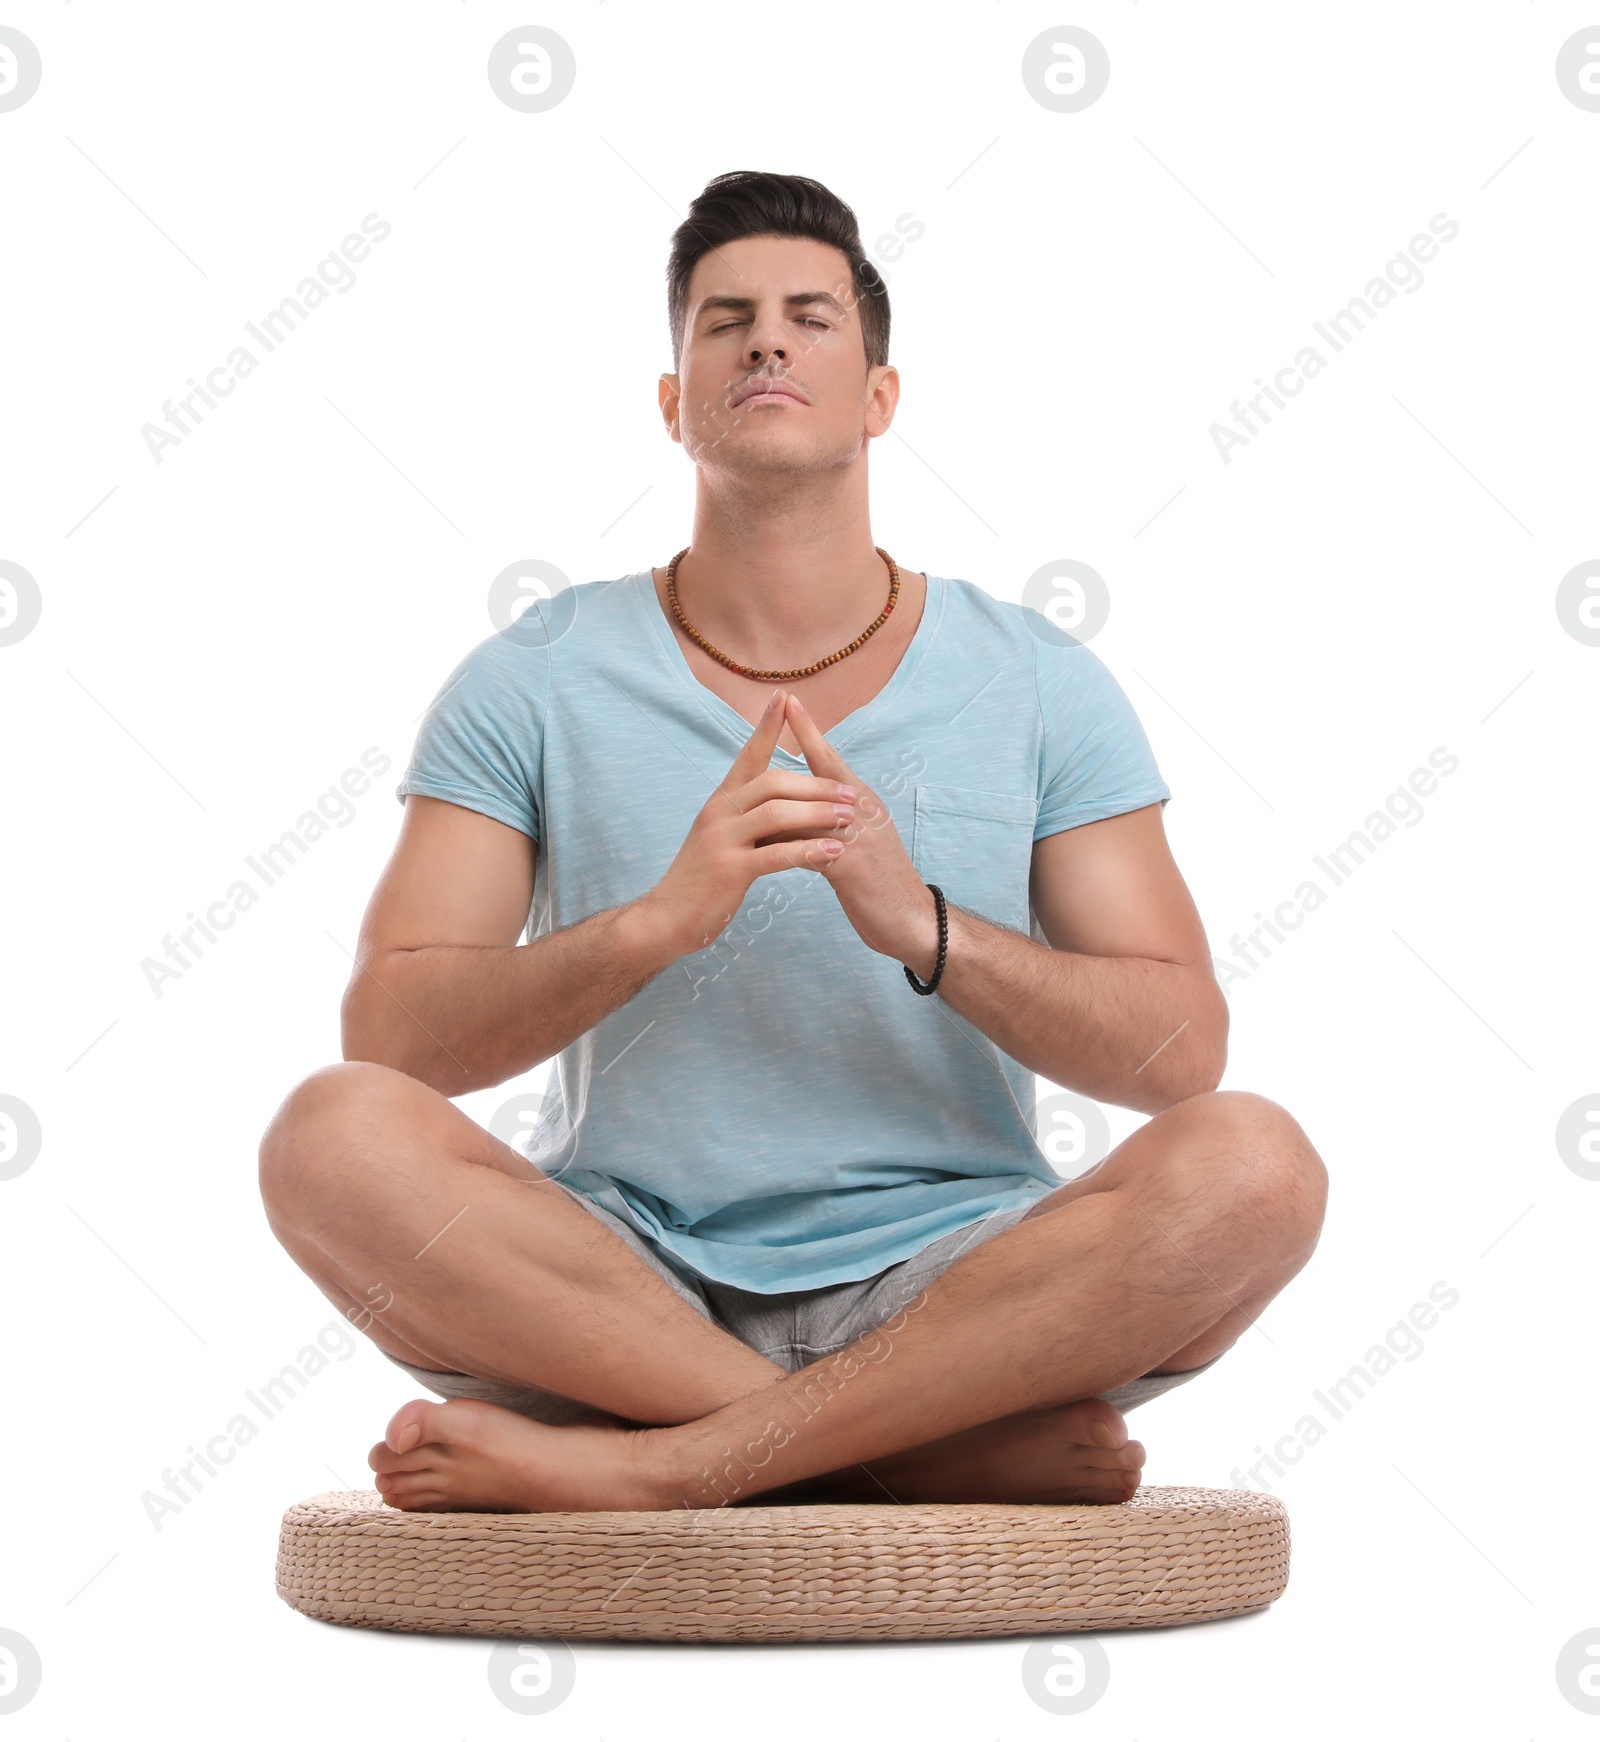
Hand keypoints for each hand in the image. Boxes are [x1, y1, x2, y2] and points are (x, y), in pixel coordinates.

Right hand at [635, 688, 859, 959]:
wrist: (667, 918)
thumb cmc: (701, 879)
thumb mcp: (721, 838)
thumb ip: (746, 817)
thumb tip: (779, 800)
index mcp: (720, 802)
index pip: (747, 756)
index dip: (766, 727)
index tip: (784, 697)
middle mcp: (719, 813)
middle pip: (773, 782)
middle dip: (815, 786)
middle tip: (850, 795)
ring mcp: (722, 840)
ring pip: (777, 814)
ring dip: (818, 814)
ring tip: (849, 820)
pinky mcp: (730, 870)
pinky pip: (777, 854)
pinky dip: (809, 851)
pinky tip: (834, 851)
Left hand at [782, 694, 940, 976]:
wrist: (913, 922)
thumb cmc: (881, 885)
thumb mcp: (861, 844)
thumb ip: (834, 822)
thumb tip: (799, 809)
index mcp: (865, 804)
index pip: (833, 762)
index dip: (811, 732)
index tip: (790, 703)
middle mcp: (864, 813)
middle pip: (826, 771)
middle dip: (803, 739)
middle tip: (780, 709)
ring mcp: (860, 838)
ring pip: (813, 808)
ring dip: (782, 794)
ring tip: (752, 778)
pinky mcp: (851, 868)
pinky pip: (812, 847)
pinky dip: (787, 842)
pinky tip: (764, 840)